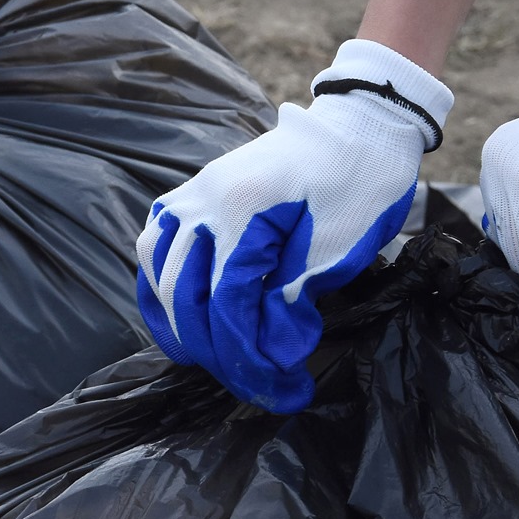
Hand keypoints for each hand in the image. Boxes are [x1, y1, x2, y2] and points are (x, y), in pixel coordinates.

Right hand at [137, 40, 451, 412]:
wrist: (360, 129)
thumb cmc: (360, 185)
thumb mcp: (337, 249)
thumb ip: (292, 302)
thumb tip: (269, 355)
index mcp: (241, 208)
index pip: (227, 304)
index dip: (251, 358)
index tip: (286, 390)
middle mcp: (203, 199)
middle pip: (185, 296)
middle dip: (219, 353)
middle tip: (259, 383)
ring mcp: (192, 194)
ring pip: (159, 274)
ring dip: (182, 325)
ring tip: (218, 358)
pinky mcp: (193, 195)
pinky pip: (158, 247)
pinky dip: (165, 289)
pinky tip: (185, 316)